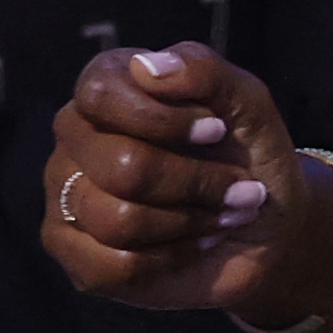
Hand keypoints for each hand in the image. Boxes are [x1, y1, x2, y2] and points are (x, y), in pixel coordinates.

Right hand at [43, 44, 332, 332]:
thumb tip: (147, 67)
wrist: (267, 223)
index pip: (100, 94)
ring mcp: (66, 196)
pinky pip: (112, 266)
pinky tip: (195, 243)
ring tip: (223, 214)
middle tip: (239, 188)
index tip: (217, 131)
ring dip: (190, 222)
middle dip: (194, 182)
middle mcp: (74, 136)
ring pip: (117, 219)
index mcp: (105, 85)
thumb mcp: (246, 102)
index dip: (164, 120)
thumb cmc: (248, 152)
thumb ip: (204, 70)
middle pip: (120, 166)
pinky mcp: (74, 254)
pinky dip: (172, 257)